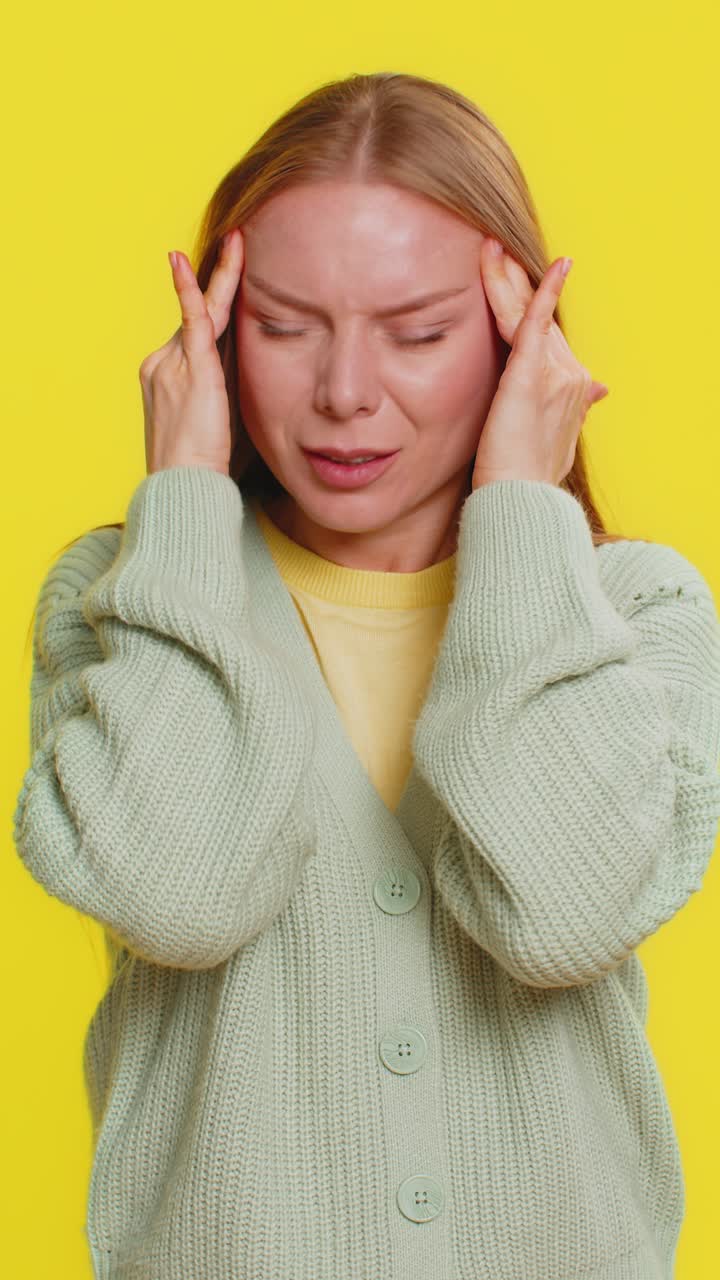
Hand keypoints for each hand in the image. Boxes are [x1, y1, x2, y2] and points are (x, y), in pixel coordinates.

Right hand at [138, 228, 244, 475]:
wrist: (184, 486)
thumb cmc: (204, 468)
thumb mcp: (220, 423)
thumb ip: (229, 393)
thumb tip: (254, 375)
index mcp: (169, 377)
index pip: (198, 335)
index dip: (218, 309)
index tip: (233, 283)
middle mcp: (164, 363)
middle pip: (200, 317)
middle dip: (220, 283)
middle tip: (239, 244)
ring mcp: (171, 363)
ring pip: (202, 312)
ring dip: (223, 277)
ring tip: (238, 241)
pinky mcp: (189, 367)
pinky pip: (190, 319)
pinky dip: (191, 289)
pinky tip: (182, 261)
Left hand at [471, 238, 608, 490]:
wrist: (521, 499)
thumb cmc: (526, 479)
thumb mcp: (555, 437)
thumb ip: (573, 407)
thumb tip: (603, 389)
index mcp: (571, 387)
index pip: (547, 334)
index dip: (534, 305)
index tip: (520, 282)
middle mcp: (570, 375)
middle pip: (541, 318)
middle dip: (517, 283)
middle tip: (497, 249)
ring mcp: (555, 373)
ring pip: (530, 314)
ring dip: (510, 278)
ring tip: (493, 248)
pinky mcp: (531, 375)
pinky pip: (535, 324)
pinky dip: (541, 293)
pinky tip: (550, 266)